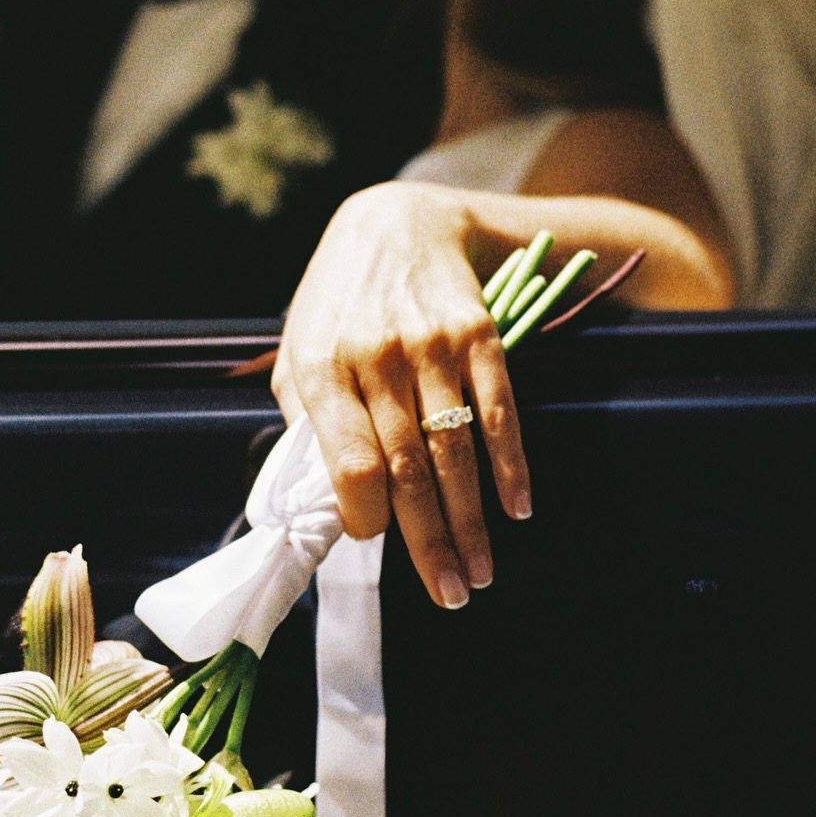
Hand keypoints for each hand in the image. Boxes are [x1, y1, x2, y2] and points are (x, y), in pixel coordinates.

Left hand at [272, 183, 532, 609]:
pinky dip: (511, 465)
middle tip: (451, 595)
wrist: (398, 221)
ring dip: (472, 520)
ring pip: (455, 451)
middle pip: (407, 470)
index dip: (366, 516)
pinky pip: (499, 411)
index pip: (350, 463)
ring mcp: (432, 345)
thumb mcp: (298, 346)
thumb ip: (303, 418)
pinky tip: (517, 507)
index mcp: (321, 366)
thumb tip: (319, 499)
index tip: (377, 545)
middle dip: (430, 542)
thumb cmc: (339, 299)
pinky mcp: (480, 335)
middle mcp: (377, 357)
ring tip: (480, 572)